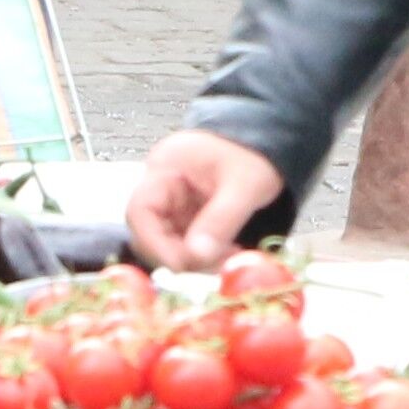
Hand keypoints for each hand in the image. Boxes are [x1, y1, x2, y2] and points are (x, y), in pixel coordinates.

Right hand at [124, 128, 285, 271]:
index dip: (154, 243)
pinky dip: (204, 254)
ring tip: (228, 260)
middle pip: (150, 231)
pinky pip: (185, 242)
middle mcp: (162, 186)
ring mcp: (173, 202)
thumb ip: (220, 221)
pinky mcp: (187, 215)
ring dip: (195, 259)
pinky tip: (228, 254)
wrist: (269, 141)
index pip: (140, 211)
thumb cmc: (254, 155)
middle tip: (215, 267)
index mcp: (165, 168)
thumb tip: (196, 257)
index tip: (182, 265)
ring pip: (168, 242)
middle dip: (180, 255)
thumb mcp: (244, 187)